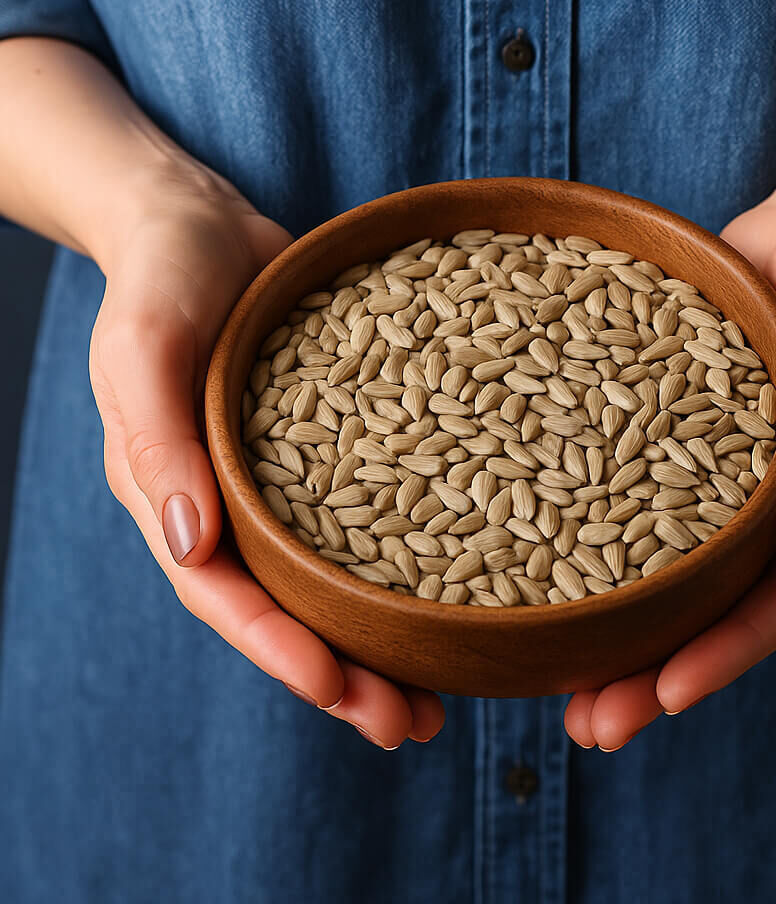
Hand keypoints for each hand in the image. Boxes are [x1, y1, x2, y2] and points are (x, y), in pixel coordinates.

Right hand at [89, 163, 444, 748]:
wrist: (203, 223)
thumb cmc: (162, 275)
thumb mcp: (143, 342)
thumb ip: (155, 439)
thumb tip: (192, 547)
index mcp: (176, 495)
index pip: (225, 594)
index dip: (278, 648)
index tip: (340, 691)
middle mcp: (231, 504)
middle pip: (286, 609)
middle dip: (343, 674)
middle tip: (411, 726)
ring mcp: (284, 482)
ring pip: (331, 580)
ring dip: (380, 641)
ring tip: (442, 697)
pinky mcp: (332, 451)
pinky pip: (371, 518)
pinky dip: (404, 564)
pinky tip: (460, 592)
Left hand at [564, 156, 775, 749]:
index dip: (725, 655)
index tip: (658, 700)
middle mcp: (775, 505)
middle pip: (714, 609)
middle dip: (655, 673)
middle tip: (589, 728)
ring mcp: (722, 478)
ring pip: (670, 573)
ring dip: (619, 632)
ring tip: (554, 683)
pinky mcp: (674, 439)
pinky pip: (634, 502)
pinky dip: (595, 545)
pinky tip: (540, 571)